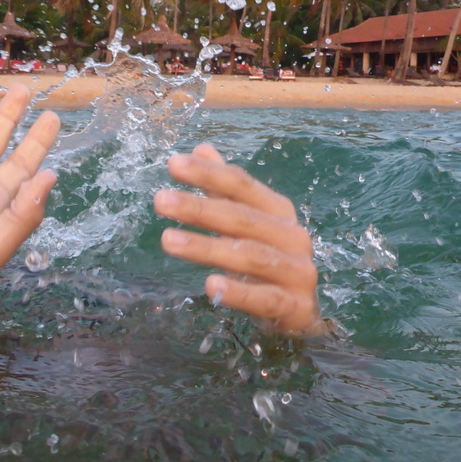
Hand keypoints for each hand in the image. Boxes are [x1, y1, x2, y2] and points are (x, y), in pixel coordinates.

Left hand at [154, 143, 326, 335]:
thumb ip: (224, 190)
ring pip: (250, 256)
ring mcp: (298, 272)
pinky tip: (210, 285)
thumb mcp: (247, 224)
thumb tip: (202, 149)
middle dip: (200, 208)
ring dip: (207, 247)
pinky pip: (265, 298)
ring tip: (167, 239)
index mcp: (279, 212)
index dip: (210, 173)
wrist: (300, 313)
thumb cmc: (268, 262)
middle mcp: (292, 237)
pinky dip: (239, 292)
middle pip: (243, 218)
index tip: (173, 164)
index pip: (243, 186)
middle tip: (160, 200)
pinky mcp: (296, 307)